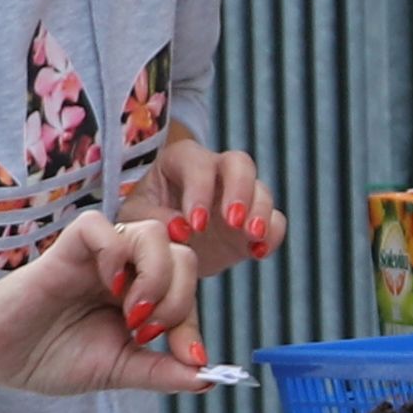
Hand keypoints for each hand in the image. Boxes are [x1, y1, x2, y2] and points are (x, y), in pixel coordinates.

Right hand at [0, 210, 222, 392]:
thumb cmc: (48, 358)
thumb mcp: (118, 370)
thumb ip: (161, 371)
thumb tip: (208, 379)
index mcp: (138, 296)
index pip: (187, 289)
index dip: (193, 323)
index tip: (192, 358)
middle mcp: (123, 272)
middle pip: (181, 253)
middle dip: (180, 297)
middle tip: (147, 330)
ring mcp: (96, 259)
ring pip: (152, 233)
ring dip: (156, 275)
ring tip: (132, 314)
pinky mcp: (64, 251)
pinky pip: (99, 226)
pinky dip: (114, 252)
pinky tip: (107, 287)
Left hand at [135, 136, 288, 266]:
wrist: (162, 247)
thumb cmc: (144, 222)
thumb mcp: (136, 220)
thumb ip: (154, 219)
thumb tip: (182, 227)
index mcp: (181, 161)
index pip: (198, 164)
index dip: (200, 190)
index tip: (196, 225)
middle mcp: (215, 171)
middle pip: (240, 163)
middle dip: (241, 191)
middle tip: (234, 221)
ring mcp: (240, 195)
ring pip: (262, 189)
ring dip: (261, 213)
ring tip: (253, 237)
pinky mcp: (255, 220)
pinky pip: (276, 220)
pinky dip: (273, 234)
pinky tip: (258, 252)